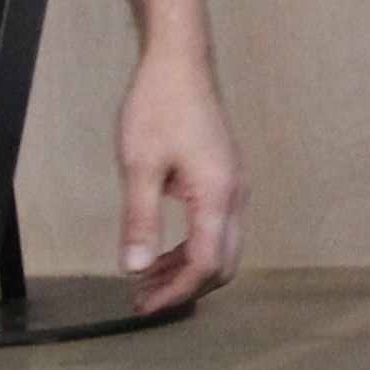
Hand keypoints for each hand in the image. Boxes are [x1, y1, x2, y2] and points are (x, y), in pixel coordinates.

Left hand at [116, 43, 247, 313]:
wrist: (181, 64)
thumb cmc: (158, 109)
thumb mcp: (139, 166)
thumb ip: (140, 221)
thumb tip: (134, 269)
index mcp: (216, 195)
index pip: (205, 262)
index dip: (176, 291)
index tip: (141, 304)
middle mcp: (235, 195)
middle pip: (223, 262)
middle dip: (185, 287)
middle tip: (141, 300)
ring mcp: (234, 187)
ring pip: (223, 247)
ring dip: (187, 270)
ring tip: (145, 280)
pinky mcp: (226, 179)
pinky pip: (218, 228)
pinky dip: (192, 248)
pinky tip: (161, 249)